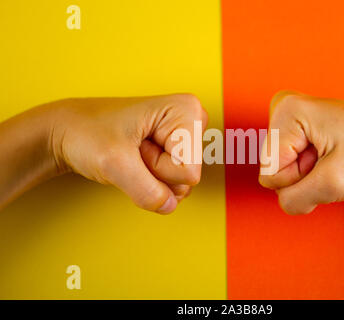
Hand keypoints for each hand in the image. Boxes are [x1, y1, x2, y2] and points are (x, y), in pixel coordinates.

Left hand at [49, 94, 207, 213]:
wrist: (68, 131)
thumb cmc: (86, 133)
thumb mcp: (114, 164)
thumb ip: (146, 191)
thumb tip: (169, 206)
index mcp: (186, 110)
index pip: (189, 171)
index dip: (157, 167)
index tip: (136, 148)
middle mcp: (190, 120)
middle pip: (188, 176)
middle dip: (156, 172)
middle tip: (133, 152)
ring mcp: (182, 136)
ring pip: (181, 183)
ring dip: (152, 177)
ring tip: (132, 154)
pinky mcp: (174, 149)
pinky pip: (173, 182)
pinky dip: (151, 178)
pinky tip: (137, 158)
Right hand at [259, 91, 343, 213]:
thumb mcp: (332, 184)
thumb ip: (293, 199)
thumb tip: (284, 201)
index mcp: (288, 111)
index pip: (270, 174)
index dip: (301, 179)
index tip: (327, 163)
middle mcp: (284, 107)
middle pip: (273, 169)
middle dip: (304, 176)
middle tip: (332, 162)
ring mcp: (291, 116)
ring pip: (281, 168)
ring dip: (309, 174)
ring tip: (334, 158)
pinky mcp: (298, 126)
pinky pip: (289, 162)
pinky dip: (311, 169)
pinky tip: (329, 157)